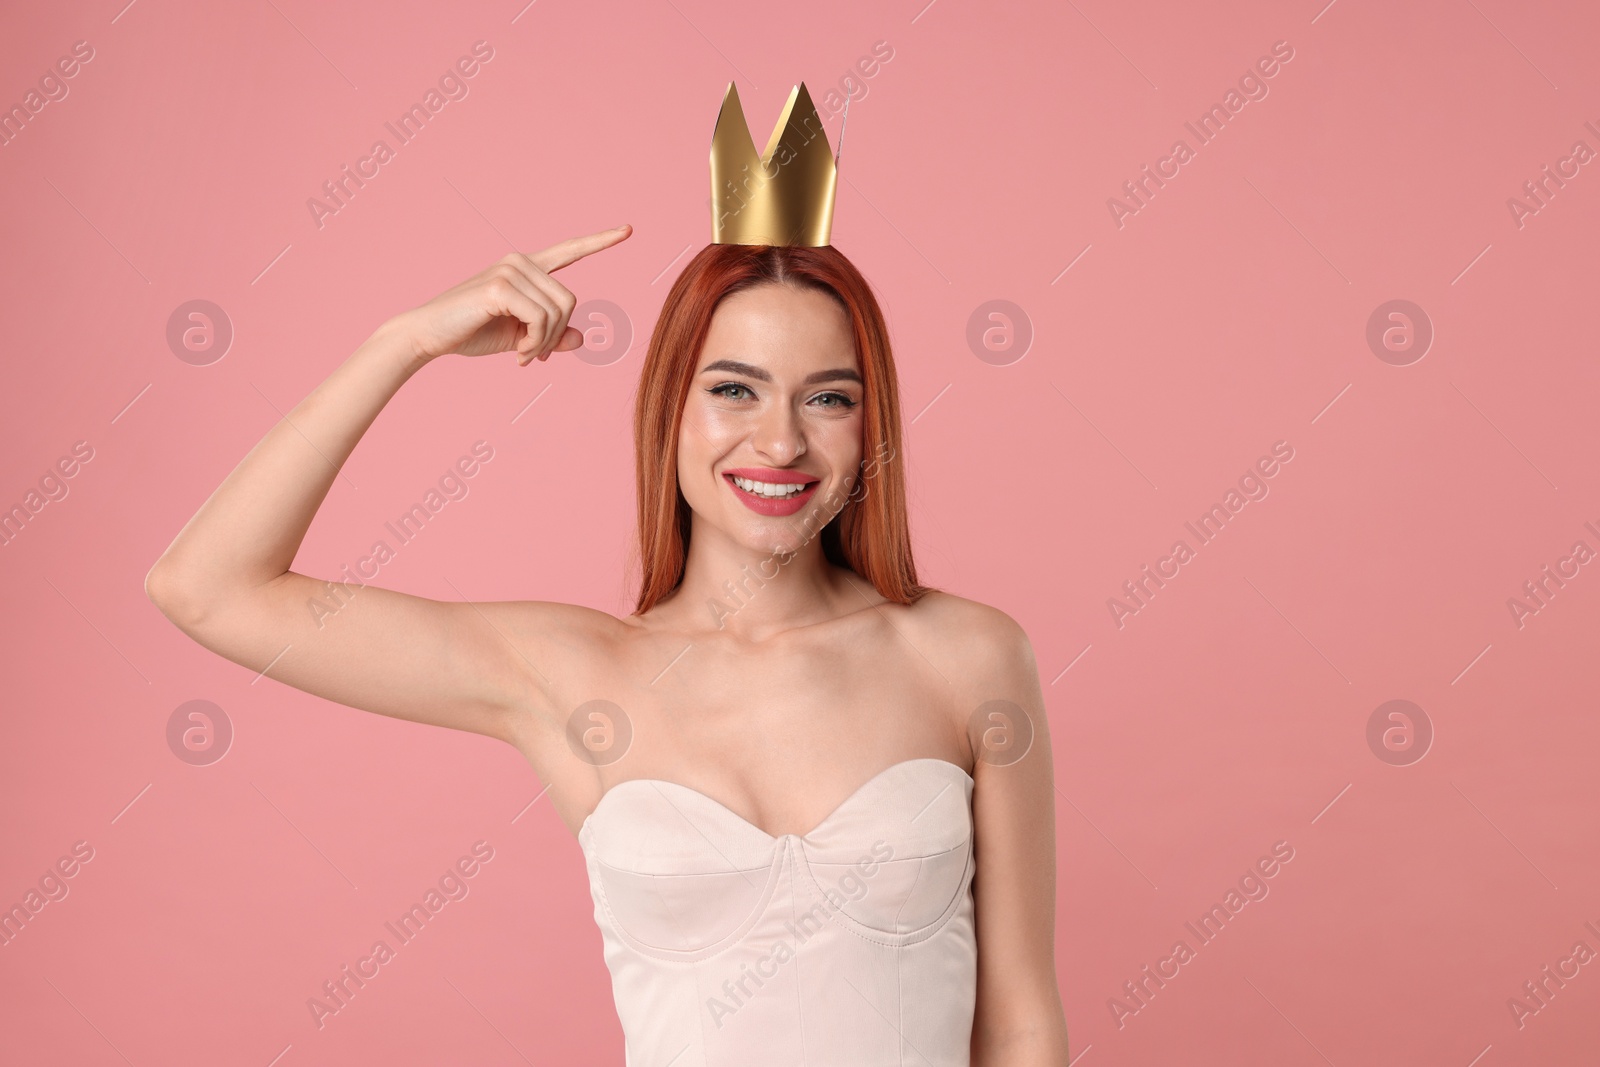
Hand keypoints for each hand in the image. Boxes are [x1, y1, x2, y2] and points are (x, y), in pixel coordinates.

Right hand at [392, 225, 631, 364]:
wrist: (428, 336)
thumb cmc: (470, 332)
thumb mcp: (520, 337)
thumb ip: (552, 336)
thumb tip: (583, 337)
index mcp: (527, 268)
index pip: (569, 251)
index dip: (600, 241)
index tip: (628, 230)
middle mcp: (520, 261)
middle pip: (570, 301)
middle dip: (556, 337)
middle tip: (533, 357)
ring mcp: (510, 270)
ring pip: (558, 312)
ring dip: (544, 344)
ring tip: (523, 355)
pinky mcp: (500, 285)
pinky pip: (541, 319)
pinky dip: (535, 343)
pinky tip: (517, 354)